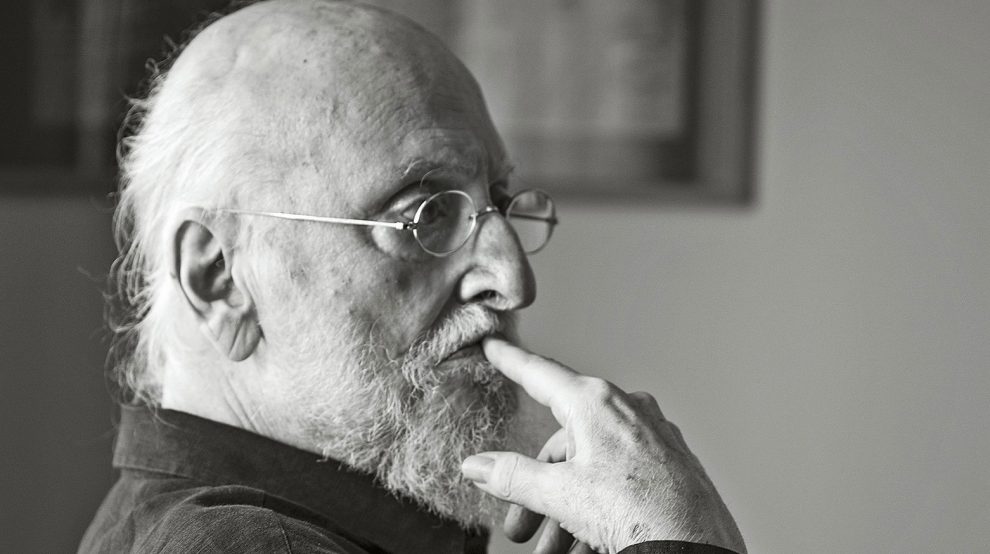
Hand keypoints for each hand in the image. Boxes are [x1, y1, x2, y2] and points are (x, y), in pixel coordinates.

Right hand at [461, 337, 745, 553]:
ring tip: (554, 549)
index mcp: (595, 402)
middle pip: (565, 440)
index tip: (496, 346)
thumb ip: (513, 476)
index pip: (540, 374)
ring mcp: (653, 434)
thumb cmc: (639, 514)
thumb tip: (477, 465)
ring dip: (566, 508)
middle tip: (520, 528)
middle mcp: (627, 409)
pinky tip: (587, 539)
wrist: (696, 548)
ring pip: (593, 464)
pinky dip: (598, 504)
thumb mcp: (560, 495)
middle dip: (538, 488)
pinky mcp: (672, 461)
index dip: (512, 361)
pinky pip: (621, 475)